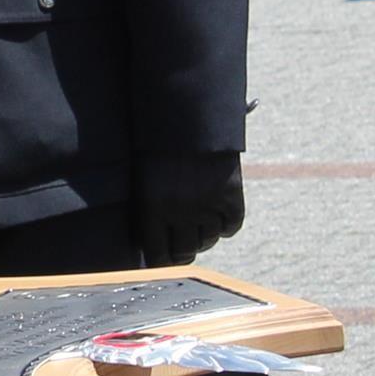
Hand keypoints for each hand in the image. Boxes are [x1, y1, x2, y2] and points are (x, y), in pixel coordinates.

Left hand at [132, 150, 245, 265]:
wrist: (188, 115)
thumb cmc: (158, 145)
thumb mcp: (143, 177)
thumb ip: (147, 209)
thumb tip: (151, 244)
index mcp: (151, 208)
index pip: (157, 256)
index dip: (161, 260)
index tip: (164, 258)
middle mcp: (178, 212)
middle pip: (184, 252)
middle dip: (182, 252)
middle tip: (183, 246)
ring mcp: (206, 205)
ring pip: (208, 240)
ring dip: (204, 236)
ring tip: (199, 226)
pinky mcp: (230, 196)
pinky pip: (231, 226)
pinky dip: (226, 225)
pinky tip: (219, 217)